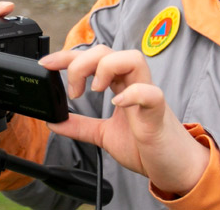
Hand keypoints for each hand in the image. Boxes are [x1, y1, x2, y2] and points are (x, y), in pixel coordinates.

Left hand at [40, 46, 209, 196]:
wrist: (173, 169)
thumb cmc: (145, 147)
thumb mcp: (104, 135)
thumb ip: (80, 126)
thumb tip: (54, 122)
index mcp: (120, 86)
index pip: (91, 58)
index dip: (66, 56)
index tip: (45, 64)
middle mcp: (133, 84)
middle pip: (107, 50)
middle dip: (81, 62)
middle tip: (73, 91)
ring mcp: (147, 95)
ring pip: (132, 58)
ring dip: (106, 68)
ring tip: (95, 90)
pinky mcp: (159, 113)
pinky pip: (151, 93)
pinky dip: (133, 94)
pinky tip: (118, 104)